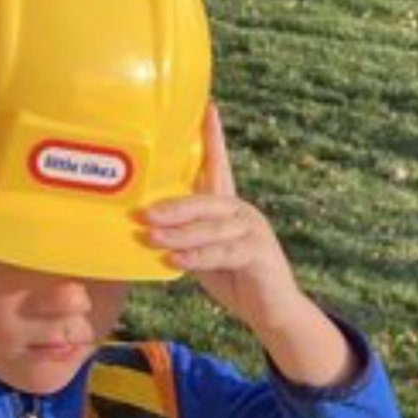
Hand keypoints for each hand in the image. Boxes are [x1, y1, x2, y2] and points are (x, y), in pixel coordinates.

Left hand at [146, 104, 357, 392]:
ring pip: (211, 227)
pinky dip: (197, 256)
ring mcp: (252, 230)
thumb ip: (186, 239)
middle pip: (205, 199)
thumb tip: (148, 231)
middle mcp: (242, 211)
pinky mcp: (258, 252)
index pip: (218, 165)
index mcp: (228, 207)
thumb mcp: (204, 256)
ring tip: (152, 238)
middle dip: (173, 205)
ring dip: (179, 234)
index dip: (212, 136)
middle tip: (143, 213)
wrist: (273, 311)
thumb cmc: (236, 281)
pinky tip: (176, 260)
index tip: (207, 107)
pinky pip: (222, 252)